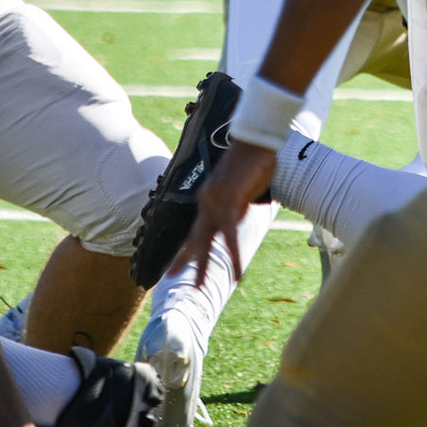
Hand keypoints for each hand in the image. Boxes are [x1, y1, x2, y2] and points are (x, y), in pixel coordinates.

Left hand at [167, 141, 277, 288]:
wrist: (257, 138)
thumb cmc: (254, 159)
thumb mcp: (242, 187)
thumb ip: (237, 204)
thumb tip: (239, 214)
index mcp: (208, 198)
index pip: (194, 229)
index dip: (184, 249)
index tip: (173, 266)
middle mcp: (207, 201)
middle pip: (194, 238)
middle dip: (183, 261)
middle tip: (170, 279)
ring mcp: (216, 202)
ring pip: (207, 241)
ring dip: (204, 266)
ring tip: (200, 287)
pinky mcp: (231, 202)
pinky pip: (230, 237)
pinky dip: (234, 257)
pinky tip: (238, 275)